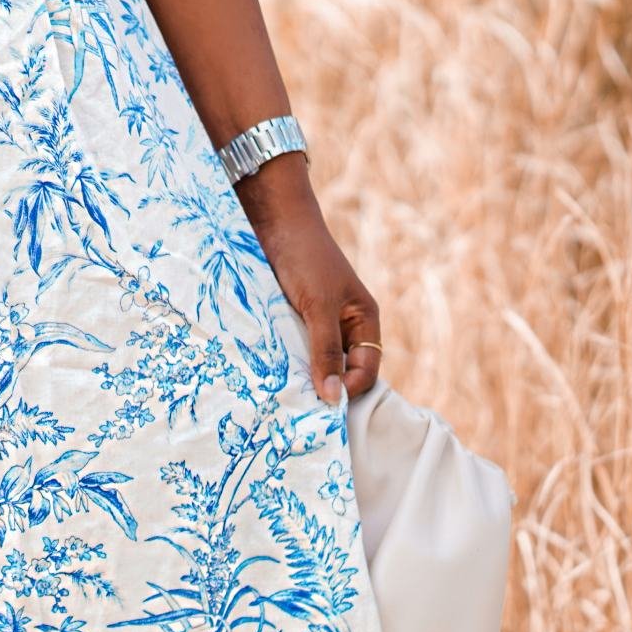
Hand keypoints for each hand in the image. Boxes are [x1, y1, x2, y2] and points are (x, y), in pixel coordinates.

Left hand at [233, 157, 382, 404]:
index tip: (322, 406)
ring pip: (311, 364)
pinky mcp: (288, 321)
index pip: (365, 371)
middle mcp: (342, 327)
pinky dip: (281, 363)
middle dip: (322, 388)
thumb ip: (325, 350)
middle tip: (298, 409)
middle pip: (338, 372)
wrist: (274, 222)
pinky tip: (267, 376)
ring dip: (298, 378)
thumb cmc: (305, 259)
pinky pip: (289, 351)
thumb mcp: (318, 307)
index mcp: (363, 322)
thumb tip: (333, 397)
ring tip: (280, 396)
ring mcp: (314, 325)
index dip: (348, 389)